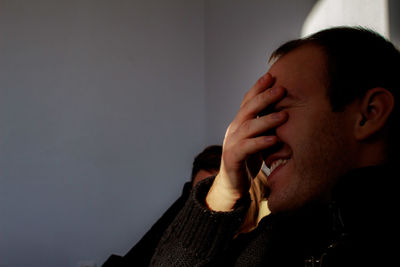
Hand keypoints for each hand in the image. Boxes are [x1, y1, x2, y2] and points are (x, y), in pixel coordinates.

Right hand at [206, 73, 286, 210]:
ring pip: (248, 127)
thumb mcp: (257, 138)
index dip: (258, 88)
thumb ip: (265, 125)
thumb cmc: (248, 159)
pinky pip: (247, 147)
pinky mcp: (232, 158)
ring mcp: (231, 143)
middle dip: (264, 98)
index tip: (272, 75)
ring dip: (266, 120)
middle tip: (281, 89)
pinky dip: (260, 143)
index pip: (248, 101)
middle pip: (248, 109)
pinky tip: (274, 140)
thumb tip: (287, 109)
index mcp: (240, 122)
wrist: (232, 184)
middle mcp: (234, 129)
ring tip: (284, 115)